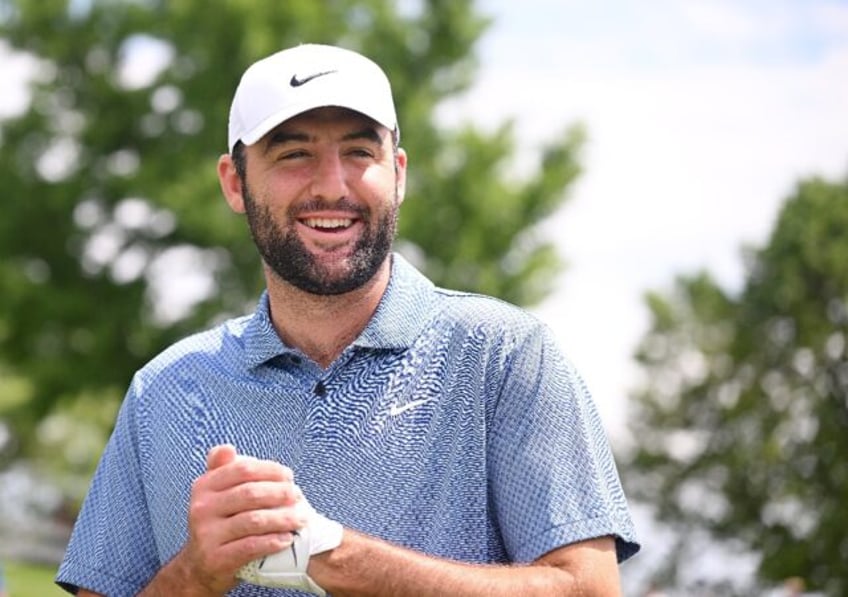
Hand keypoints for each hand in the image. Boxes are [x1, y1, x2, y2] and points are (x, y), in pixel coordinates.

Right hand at [178, 444, 305, 593]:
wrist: (199, 567)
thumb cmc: (217, 523)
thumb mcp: (215, 494)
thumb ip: (224, 469)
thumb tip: (228, 448)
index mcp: (204, 486)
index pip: (242, 469)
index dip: (270, 470)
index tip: (289, 476)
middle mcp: (201, 508)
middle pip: (250, 493)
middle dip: (280, 493)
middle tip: (298, 496)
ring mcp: (206, 534)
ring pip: (253, 520)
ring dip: (282, 518)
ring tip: (300, 519)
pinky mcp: (216, 558)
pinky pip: (250, 546)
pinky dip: (272, 541)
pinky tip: (287, 539)